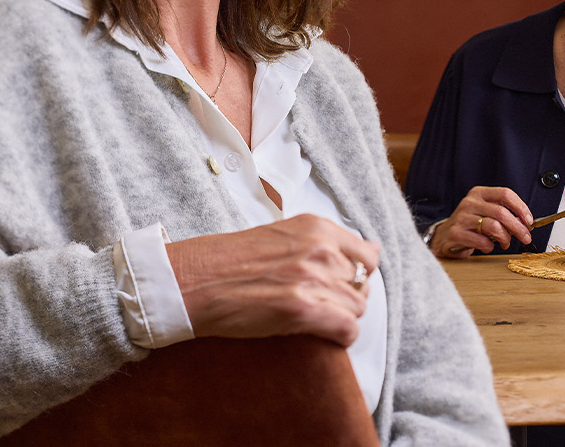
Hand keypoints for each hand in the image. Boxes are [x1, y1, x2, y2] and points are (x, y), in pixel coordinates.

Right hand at [166, 214, 378, 346]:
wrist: (192, 280)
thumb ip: (322, 242)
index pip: (368, 254)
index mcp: (316, 227)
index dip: (357, 275)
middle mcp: (320, 249)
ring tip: (313, 321)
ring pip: (357, 308)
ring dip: (341, 318)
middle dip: (348, 299)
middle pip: (363, 284)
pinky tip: (321, 336)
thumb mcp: (281, 235)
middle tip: (320, 306)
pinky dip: (340, 337)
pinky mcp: (303, 309)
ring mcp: (313, 278)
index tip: (341, 285)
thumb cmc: (227, 261)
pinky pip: (347, 328)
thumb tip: (371, 250)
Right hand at [428, 186, 533, 257]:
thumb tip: (527, 224)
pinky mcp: (456, 233)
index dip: (521, 207)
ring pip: (493, 226)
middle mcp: (469, 202)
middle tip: (526, 238)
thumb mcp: (486, 213)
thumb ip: (504, 215)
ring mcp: (461, 217)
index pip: (505, 194)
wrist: (444, 236)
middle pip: (501, 212)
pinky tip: (487, 247)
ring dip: (505, 238)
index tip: (529, 221)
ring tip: (505, 243)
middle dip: (518, 227)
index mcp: (479, 193)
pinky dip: (489, 247)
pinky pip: (482, 241)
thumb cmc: (470, 224)